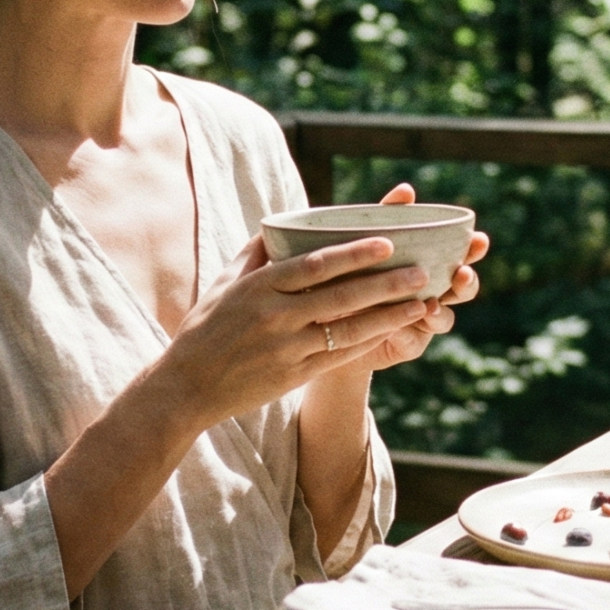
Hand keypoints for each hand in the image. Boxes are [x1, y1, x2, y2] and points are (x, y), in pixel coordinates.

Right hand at [134, 227, 434, 437]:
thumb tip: (281, 223)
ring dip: (388, 315)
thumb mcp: (224, 284)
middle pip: (341, 296)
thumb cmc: (206, 328)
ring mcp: (287, 349)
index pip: (314, 265)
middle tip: (421, 271)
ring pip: (348, 329)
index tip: (387, 241)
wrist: (188, 386)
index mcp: (259, 288)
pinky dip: (370, 342)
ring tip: (422, 302)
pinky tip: (394, 330)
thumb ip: (255, 253)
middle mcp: (275, 317)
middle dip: (385, 283)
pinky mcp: (295, 375)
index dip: (353, 253)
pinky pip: (340, 356)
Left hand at [323, 182, 486, 374]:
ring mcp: (424, 321)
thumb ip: (389, 219)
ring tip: (432, 306)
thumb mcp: (370, 245)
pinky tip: (400, 328)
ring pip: (445, 318)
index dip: (474, 250)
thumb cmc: (356, 275)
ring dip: (442, 311)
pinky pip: (415, 340)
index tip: (479, 239)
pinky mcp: (408, 344)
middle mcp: (434, 293)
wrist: (332, 321)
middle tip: (462, 273)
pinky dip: (409, 332)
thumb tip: (407, 190)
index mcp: (432, 267)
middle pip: (463, 289)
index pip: (461, 255)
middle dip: (468, 281)